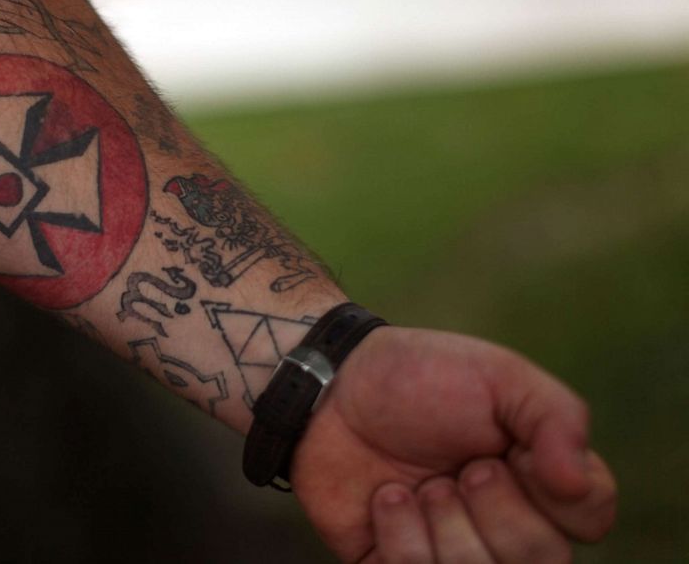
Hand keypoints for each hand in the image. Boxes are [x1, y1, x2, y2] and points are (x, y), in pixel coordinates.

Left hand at [289, 326, 616, 561]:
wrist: (331, 388)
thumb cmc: (419, 377)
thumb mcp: (498, 375)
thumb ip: (556, 417)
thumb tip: (577, 483)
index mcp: (540, 479)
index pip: (588, 521)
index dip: (554, 494)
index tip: (511, 453)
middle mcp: (505, 524)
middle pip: (542, 561)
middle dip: (497, 512)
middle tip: (462, 470)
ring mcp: (453, 550)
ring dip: (446, 527)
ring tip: (419, 485)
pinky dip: (401, 540)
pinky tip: (387, 500)